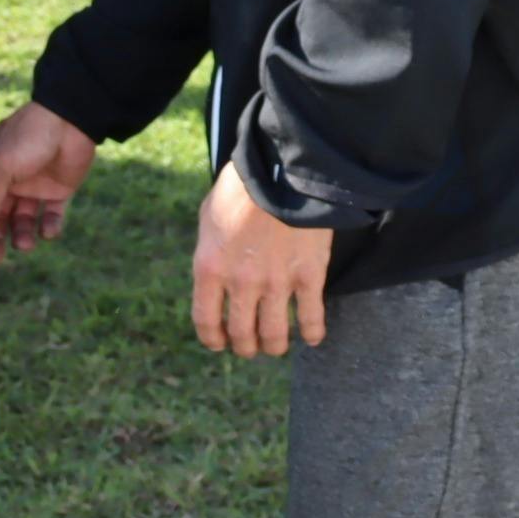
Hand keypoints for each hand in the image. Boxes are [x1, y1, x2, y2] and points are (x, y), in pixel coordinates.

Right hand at [0, 101, 95, 263]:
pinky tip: (48, 231)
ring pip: (24, 218)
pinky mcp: (58, 190)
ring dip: (22, 233)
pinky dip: (50, 226)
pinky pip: (51, 214)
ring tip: (25, 244)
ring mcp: (34, 185)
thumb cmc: (29, 136)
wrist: (73, 118)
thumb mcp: (3, 164)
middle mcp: (10, 179)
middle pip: (0, 215)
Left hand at [190, 160, 332, 356]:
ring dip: (274, 345)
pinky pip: (310, 316)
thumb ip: (210, 251)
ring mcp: (276, 283)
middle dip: (245, 346)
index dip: (213, 339)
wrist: (283, 170)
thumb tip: (214, 274)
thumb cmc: (241, 189)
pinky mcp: (309, 276)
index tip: (220, 344)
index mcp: (210, 269)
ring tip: (276, 346)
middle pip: (241, 334)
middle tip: (250, 346)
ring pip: (274, 334)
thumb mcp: (209, 218)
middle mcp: (241, 283)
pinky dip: (312, 332)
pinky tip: (312, 338)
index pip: (206, 321)